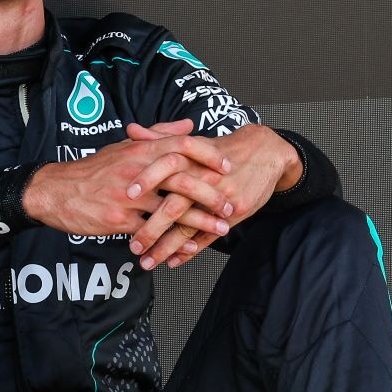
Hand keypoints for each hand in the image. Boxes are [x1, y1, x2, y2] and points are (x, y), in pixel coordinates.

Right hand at [23, 123, 231, 245]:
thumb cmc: (94, 170)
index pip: (182, 145)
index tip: (228, 167)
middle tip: (231, 205)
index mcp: (140, 150)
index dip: (208, 156)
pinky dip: (174, 242)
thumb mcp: (124, 146)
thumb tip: (189, 125)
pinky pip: (153, 233)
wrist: (56, 191)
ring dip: (200, 222)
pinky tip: (189, 248)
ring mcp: (128, 197)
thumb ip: (159, 135)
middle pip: (183, 180)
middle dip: (212, 195)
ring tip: (221, 229)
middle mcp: (137, 171)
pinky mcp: (119, 220)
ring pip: (172, 210)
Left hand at [123, 122, 302, 269]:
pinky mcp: (233, 214)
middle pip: (175, 205)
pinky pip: (207, 236)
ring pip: (189, 226)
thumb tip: (131, 130)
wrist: (266, 153)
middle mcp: (205, 178)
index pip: (166, 166)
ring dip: (166, 247)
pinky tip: (173, 261)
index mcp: (192, 158)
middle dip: (151, 228)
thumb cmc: (224, 149)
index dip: (147, 181)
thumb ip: (159, 138)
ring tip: (147, 261)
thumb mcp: (194, 141)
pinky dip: (189, 250)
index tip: (126, 197)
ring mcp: (220, 199)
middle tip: (133, 245)